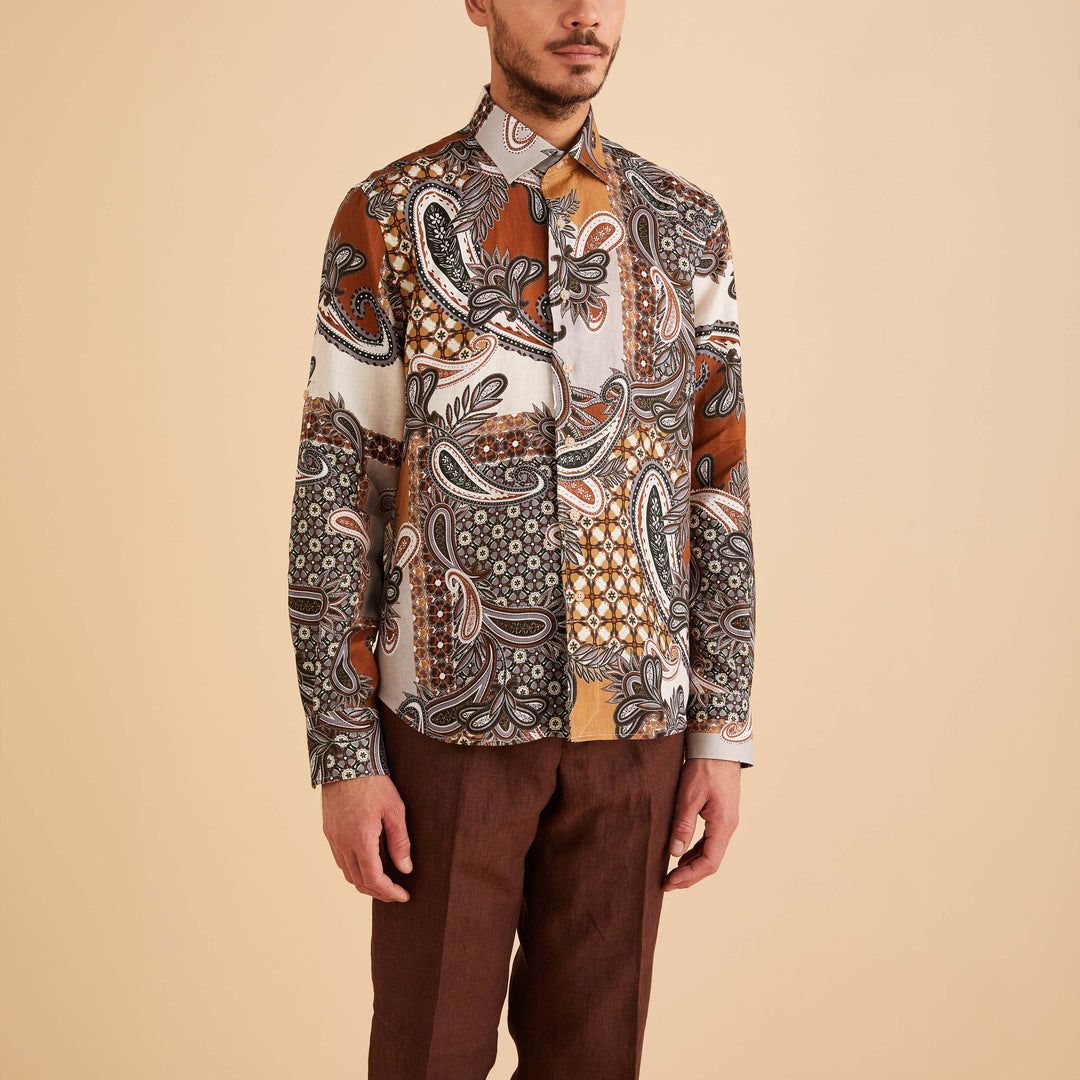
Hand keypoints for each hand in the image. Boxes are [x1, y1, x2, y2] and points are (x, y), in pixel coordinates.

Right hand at [321, 775, 411, 901]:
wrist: (345, 760)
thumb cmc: (374, 783)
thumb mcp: (395, 809)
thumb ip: (400, 841)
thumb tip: (406, 869)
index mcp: (360, 840)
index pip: (374, 880)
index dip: (389, 892)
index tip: (404, 895)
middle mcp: (342, 843)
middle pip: (359, 882)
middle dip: (379, 892)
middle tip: (397, 892)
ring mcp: (333, 838)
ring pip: (347, 873)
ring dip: (365, 882)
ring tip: (384, 881)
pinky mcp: (329, 831)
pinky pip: (340, 860)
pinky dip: (354, 869)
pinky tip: (367, 863)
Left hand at [663, 758, 740, 890]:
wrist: (719, 745)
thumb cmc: (704, 767)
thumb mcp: (689, 795)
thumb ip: (683, 825)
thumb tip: (675, 853)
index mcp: (723, 825)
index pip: (709, 862)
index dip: (689, 876)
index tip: (670, 882)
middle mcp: (728, 826)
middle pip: (711, 862)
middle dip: (690, 875)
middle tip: (667, 884)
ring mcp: (725, 821)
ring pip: (710, 852)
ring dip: (692, 865)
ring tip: (672, 873)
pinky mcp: (720, 814)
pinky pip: (709, 840)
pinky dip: (695, 851)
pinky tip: (681, 854)